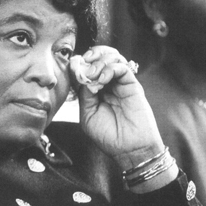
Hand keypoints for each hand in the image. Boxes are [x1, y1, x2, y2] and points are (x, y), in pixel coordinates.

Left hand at [70, 46, 163, 170]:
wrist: (129, 149)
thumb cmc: (108, 135)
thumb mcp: (87, 115)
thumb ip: (84, 95)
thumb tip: (82, 76)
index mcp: (95, 90)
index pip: (87, 68)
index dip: (80, 64)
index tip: (73, 66)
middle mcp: (108, 84)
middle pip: (100, 57)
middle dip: (90, 56)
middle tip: (83, 62)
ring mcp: (120, 83)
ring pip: (112, 57)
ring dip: (99, 61)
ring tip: (92, 74)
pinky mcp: (132, 85)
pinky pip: (122, 67)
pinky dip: (109, 68)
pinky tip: (102, 80)